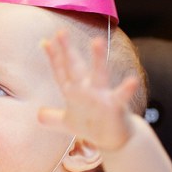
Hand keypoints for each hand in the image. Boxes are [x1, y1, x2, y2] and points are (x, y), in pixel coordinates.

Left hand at [39, 30, 138, 151]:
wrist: (115, 139)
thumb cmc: (93, 126)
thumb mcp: (68, 123)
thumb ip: (53, 117)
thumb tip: (39, 115)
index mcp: (74, 92)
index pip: (61, 72)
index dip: (53, 58)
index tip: (44, 41)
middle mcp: (88, 90)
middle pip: (75, 68)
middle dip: (67, 51)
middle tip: (60, 32)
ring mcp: (102, 96)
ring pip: (99, 75)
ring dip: (98, 59)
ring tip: (97, 41)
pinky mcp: (115, 106)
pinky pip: (121, 97)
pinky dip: (127, 89)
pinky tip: (133, 80)